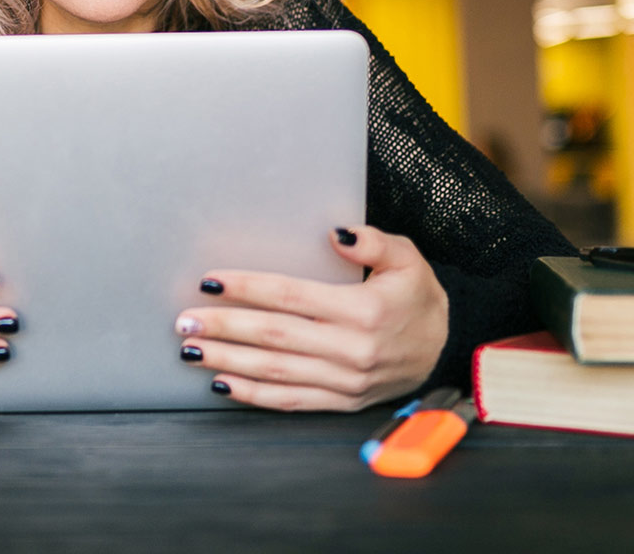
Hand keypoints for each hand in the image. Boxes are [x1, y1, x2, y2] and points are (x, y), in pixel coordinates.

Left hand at [173, 226, 447, 411]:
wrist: (449, 348)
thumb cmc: (419, 297)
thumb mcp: (408, 258)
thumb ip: (372, 242)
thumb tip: (334, 233)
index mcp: (363, 310)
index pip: (292, 296)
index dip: (247, 288)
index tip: (210, 282)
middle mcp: (351, 350)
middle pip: (274, 336)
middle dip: (225, 327)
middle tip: (184, 319)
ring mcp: (346, 381)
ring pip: (276, 372)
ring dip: (228, 360)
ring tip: (191, 348)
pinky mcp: (342, 402)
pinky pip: (290, 401)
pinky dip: (253, 394)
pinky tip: (222, 383)